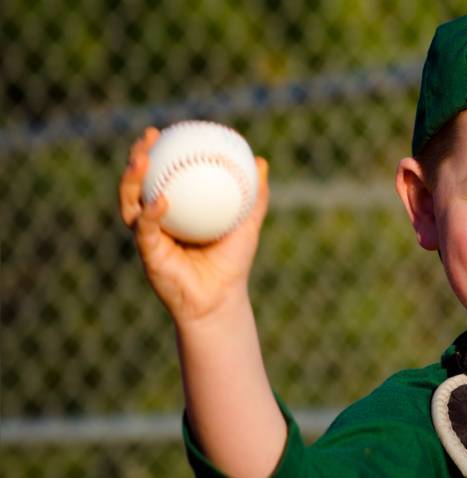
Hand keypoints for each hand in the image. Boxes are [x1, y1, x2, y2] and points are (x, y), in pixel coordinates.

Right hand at [119, 127, 269, 323]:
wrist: (221, 300)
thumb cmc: (233, 263)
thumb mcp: (247, 224)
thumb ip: (254, 195)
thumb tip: (261, 161)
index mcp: (175, 210)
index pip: (160, 174)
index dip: (157, 152)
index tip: (164, 130)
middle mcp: (156, 221)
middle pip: (137, 183)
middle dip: (136, 157)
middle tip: (148, 138)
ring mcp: (148, 237)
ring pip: (130, 203)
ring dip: (131, 180)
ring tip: (141, 161)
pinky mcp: (148, 254)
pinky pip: (146, 230)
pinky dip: (152, 214)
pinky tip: (160, 200)